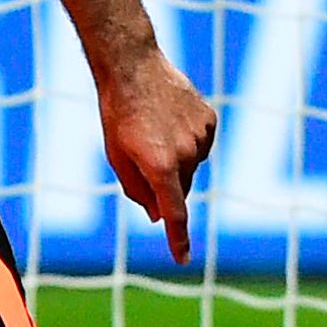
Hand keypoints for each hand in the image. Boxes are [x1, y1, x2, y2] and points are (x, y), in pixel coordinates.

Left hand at [96, 43, 216, 263]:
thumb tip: (158, 215)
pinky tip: (169, 120)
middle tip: (143, 157)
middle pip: (180, 188)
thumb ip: (138, 190)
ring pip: (192, 166)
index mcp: (160, 166)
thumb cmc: (118, 114)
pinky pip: (201, 144)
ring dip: (176, 160)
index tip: (182, 259)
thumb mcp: (117, 156)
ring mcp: (202, 136)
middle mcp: (187, 154)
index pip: (174, 213)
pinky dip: (188, 141)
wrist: (133, 67)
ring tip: (154, 130)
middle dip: (164, 184)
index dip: (178, 239)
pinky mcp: (210, 121)